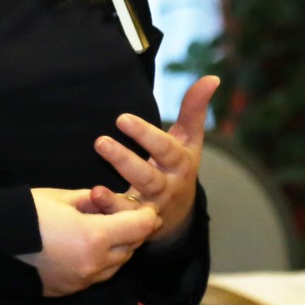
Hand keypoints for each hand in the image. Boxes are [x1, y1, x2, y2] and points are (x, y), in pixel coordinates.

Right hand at [17, 187, 162, 296]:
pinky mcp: (68, 290)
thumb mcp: (60, 198)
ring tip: (109, 231)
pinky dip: (101, 262)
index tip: (148, 209)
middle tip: (130, 216)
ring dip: (119, 249)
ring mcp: (81, 281)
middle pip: (131, 249)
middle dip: (134, 232)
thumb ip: (90, 201)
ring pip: (116, 266)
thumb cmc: (25, 214)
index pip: (139, 228)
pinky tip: (89, 248)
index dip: (147, 216)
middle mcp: (94, 264)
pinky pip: (96, 276)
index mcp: (95, 237)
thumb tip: (104, 201)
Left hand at [91, 75, 219, 248]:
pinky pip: (120, 225)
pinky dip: (106, 216)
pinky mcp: (134, 226)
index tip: (122, 119)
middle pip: (147, 177)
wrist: (178, 217)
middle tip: (100, 142)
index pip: (165, 149)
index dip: (145, 135)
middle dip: (124, 161)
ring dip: (113, 200)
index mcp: (179, 165)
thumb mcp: (189, 141)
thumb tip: (212, 77)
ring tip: (95, 189)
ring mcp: (150, 209)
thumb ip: (194, 109)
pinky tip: (91, 202)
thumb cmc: (179, 167)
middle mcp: (166, 188)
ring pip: (133, 207)